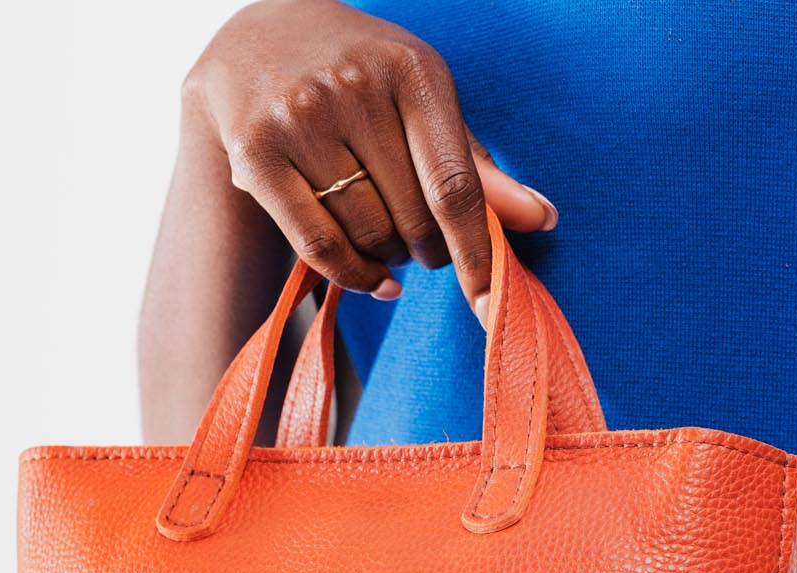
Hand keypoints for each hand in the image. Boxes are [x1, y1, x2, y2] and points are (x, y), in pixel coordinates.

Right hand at [181, 0, 556, 316]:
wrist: (257, 42)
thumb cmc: (363, 83)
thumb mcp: (424, 106)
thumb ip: (477, 167)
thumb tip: (540, 218)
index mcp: (412, 70)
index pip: (454, 184)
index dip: (475, 253)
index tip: (492, 305)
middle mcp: (354, 86)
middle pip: (411, 220)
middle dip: (426, 250)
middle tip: (420, 241)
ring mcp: (301, 118)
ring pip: (366, 235)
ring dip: (387, 257)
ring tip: (384, 233)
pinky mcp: (256, 154)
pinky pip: (319, 246)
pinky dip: (353, 277)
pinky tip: (373, 280)